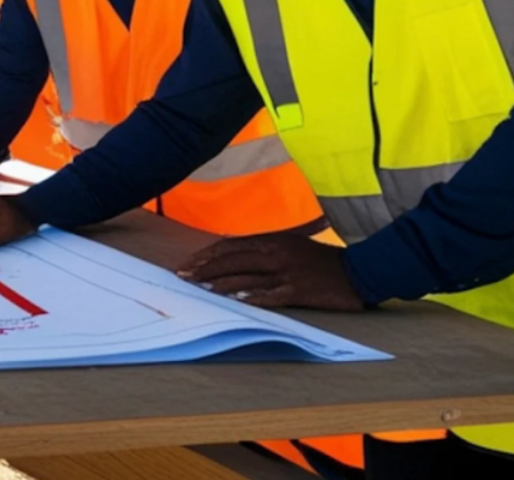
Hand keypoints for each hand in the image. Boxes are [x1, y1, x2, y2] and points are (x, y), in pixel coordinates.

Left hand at [177, 234, 365, 310]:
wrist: (358, 271)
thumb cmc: (321, 260)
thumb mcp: (291, 245)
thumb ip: (264, 249)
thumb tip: (234, 255)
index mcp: (271, 240)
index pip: (229, 245)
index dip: (206, 255)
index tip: (187, 263)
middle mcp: (275, 253)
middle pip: (231, 260)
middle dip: (204, 269)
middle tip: (183, 277)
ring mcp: (286, 271)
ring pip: (246, 276)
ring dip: (220, 283)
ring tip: (200, 289)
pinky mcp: (299, 290)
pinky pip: (271, 294)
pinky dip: (254, 297)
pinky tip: (237, 301)